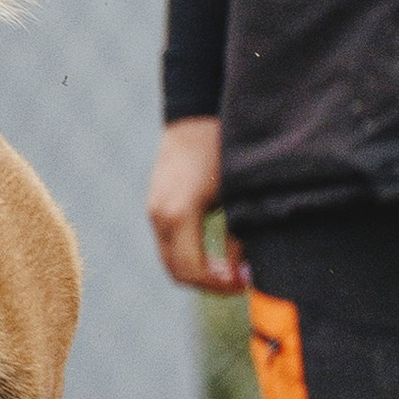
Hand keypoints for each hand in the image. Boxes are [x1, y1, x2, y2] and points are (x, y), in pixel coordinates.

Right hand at [148, 117, 247, 292]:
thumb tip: (239, 271)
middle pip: (178, 272)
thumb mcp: (237, 195)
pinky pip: (168, 245)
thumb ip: (237, 236)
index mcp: (180, 213)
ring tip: (230, 269)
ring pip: (170, 261)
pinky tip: (216, 252)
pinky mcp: (156, 206)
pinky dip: (189, 257)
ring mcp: (154, 210)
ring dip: (198, 271)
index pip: (193, 271)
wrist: (197, 113)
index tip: (245, 281)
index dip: (220, 285)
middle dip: (209, 284)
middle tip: (240, 281)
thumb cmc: (223, 148)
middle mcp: (160, 215)